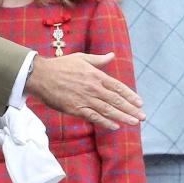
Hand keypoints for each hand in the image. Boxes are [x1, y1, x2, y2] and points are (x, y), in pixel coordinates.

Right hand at [25, 53, 144, 129]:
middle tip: (142, 117)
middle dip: (131, 109)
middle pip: (116, 100)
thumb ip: (98, 60)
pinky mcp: (76, 109)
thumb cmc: (60, 66)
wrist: (41, 76)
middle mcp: (93, 88)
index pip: (117, 87)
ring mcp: (85, 99)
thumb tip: (112, 55)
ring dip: (123, 117)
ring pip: (108, 110)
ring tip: (134, 123)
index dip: (130, 95)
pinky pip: (94, 117)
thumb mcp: (81, 58)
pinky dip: (105, 122)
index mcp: (96, 75)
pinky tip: (115, 127)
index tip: (140, 102)